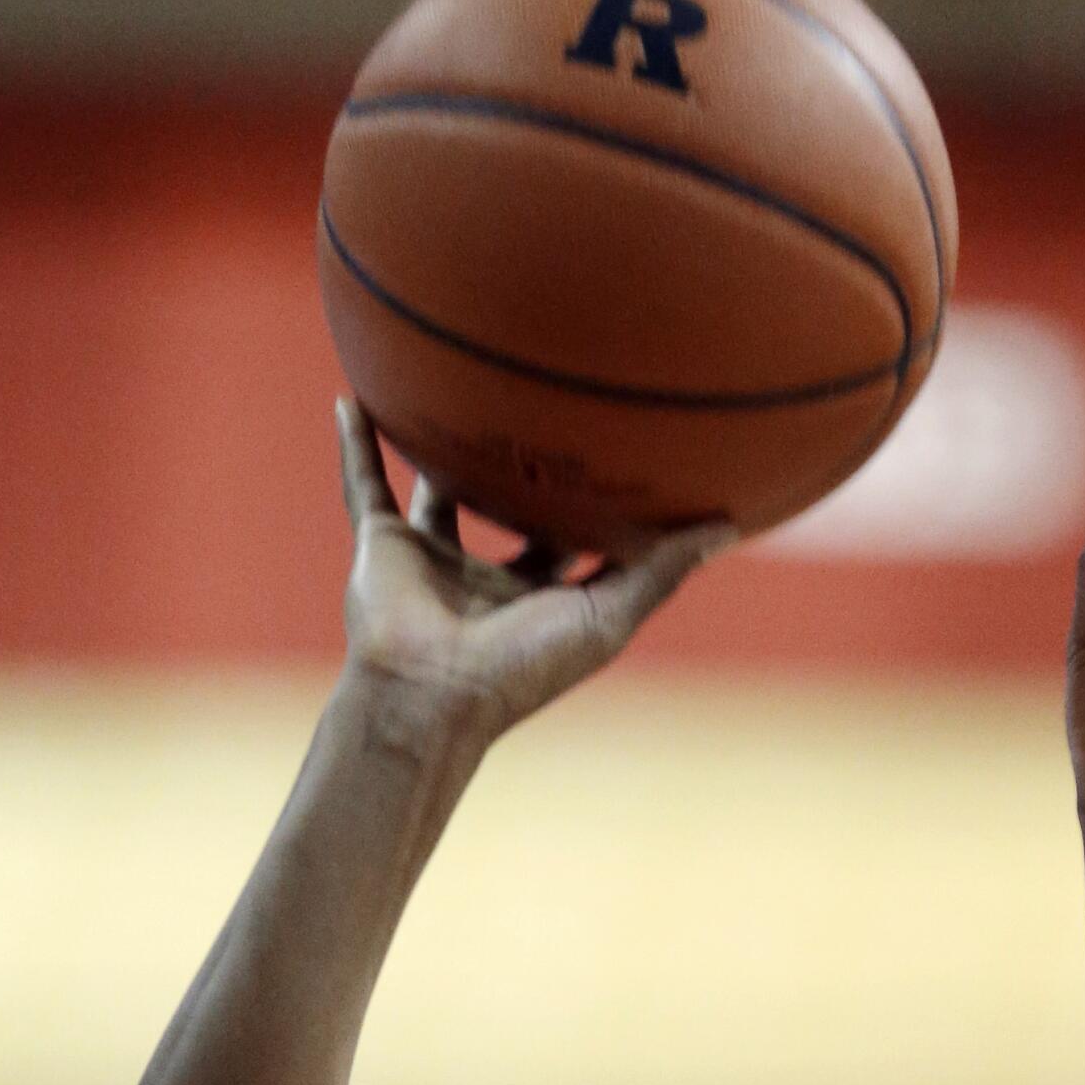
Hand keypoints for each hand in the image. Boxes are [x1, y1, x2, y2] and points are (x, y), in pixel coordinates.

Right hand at [335, 403, 733, 743]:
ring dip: (440, 447)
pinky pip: (364, 485)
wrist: (432, 695)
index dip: (598, 506)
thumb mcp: (608, 615)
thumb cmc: (523, 668)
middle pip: (508, 509)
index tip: (630, 458)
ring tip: (451, 388)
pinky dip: (356, 446)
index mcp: (536, 597)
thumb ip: (662, 570)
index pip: (574, 543)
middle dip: (525, 469)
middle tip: (549, 406)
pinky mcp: (382, 546)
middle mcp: (484, 577)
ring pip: (437, 489)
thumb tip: (729, 527)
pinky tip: (354, 398)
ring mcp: (430, 559)